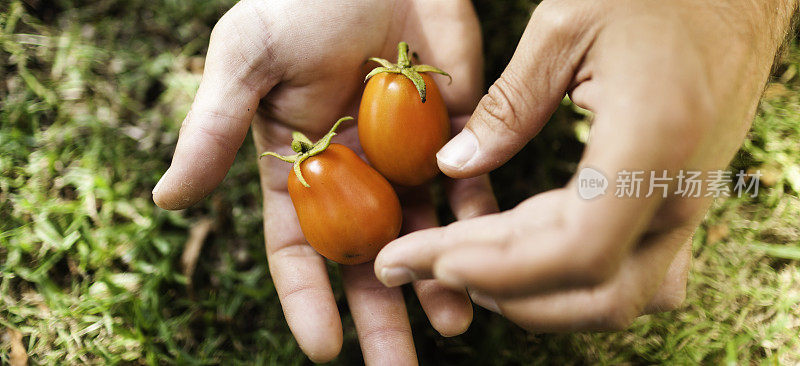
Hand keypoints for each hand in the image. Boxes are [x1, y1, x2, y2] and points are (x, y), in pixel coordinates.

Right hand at [151, 0, 496, 362]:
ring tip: (454, 324)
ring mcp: (406, 156)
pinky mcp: (455, 129)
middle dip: (382, 317)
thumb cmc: (296, 0)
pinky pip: (469, 182)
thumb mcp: (244, 59)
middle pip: (366, 260)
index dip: (308, 300)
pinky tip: (487, 253)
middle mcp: (354, 175)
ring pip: (424, 233)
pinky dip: (478, 218)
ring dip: (439, 279)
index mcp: (298, 169)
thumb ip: (213, 129)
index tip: (325, 351)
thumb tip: (166, 199)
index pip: (298, 250)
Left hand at [375, 0, 795, 330]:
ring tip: (450, 262)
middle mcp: (678, 195)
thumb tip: (454, 164)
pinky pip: (616, 268)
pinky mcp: (672, 207)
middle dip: (499, 292)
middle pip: (592, 294)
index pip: (575, 252)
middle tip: (419, 265)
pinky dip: (552, 275)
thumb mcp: (567, 27)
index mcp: (653, 144)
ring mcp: (683, 209)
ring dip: (526, 294)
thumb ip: (508, 105)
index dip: (494, 268)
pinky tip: (499, 251)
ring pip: (607, 297)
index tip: (426, 258)